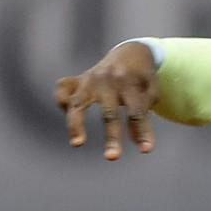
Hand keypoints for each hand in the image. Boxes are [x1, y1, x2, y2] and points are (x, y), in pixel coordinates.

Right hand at [54, 42, 158, 160]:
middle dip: (111, 136)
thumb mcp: (150, 94)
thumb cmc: (143, 79)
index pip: (136, 111)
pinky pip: (62, 89)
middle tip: (112, 158)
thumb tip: (136, 142)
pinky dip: (61, 101)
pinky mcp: (77, 80)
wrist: (131, 51)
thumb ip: (143, 118)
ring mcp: (89, 79)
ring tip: (77, 143)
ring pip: (78, 103)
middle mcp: (107, 80)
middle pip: (109, 112)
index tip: (146, 150)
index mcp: (129, 82)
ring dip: (76, 124)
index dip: (142, 131)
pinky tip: (67, 113)